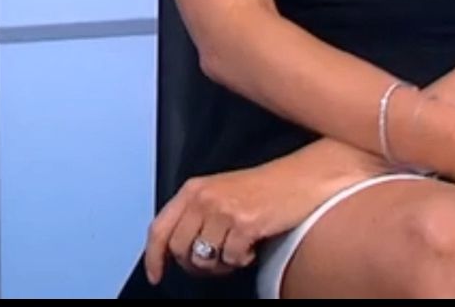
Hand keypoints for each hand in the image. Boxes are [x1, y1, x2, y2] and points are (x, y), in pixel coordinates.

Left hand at [143, 138, 386, 283]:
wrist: (301, 178)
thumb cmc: (262, 187)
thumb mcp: (220, 192)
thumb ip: (196, 214)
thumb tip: (179, 251)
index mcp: (193, 189)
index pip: (160, 227)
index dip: (153, 256)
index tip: (155, 275)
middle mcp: (204, 198)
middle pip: (180, 249)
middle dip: (195, 265)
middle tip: (216, 262)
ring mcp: (223, 210)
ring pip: (205, 259)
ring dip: (221, 264)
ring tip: (238, 251)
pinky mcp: (244, 224)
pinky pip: (232, 259)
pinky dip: (243, 260)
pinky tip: (253, 246)